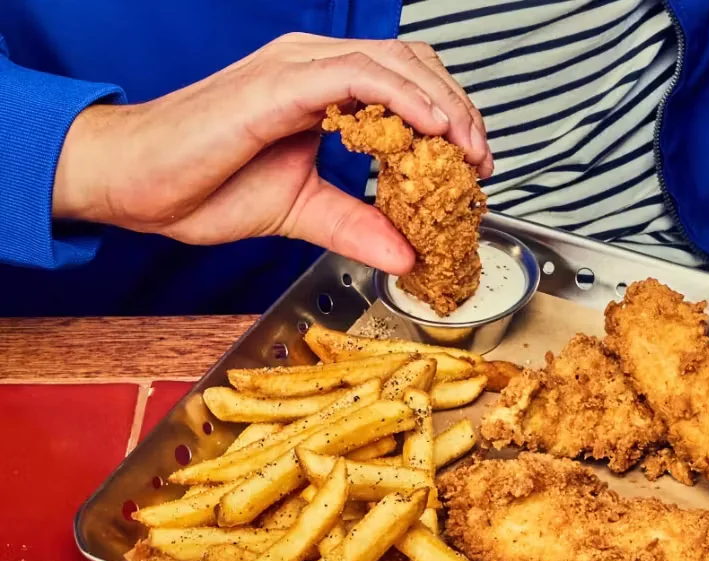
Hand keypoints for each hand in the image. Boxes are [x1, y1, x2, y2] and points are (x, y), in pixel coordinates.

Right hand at [53, 33, 492, 274]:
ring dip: (443, 104)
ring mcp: (296, 67)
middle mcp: (313, 67)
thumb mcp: (301, 212)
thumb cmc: (203, 187)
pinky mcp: (279, 83)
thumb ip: (355, 225)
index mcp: (319, 91)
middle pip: (411, 65)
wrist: (134, 185)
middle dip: (457, 110)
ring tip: (467, 150)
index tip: (472, 165)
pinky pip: (359, 77)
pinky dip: (405, 98)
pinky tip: (434, 130)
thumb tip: (406, 255)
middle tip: (480, 160)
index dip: (448, 118)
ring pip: (394, 63)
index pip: (404, 84)